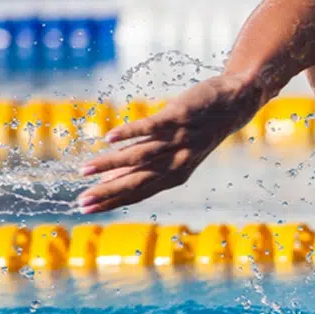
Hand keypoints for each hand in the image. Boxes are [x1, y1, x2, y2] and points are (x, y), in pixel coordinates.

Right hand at [76, 74, 261, 213]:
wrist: (233, 104)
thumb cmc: (198, 130)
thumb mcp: (173, 154)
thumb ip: (144, 166)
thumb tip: (108, 179)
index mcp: (175, 175)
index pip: (139, 193)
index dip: (112, 202)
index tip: (86, 209)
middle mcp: (176, 162)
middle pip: (136, 181)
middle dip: (107, 193)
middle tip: (81, 201)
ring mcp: (177, 140)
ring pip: (138, 156)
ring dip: (110, 164)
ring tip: (85, 170)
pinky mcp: (177, 117)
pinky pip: (150, 127)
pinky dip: (129, 133)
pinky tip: (108, 138)